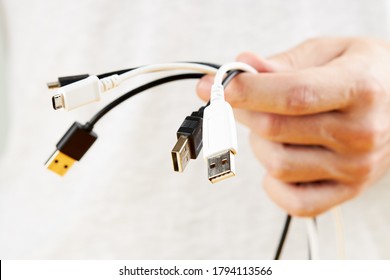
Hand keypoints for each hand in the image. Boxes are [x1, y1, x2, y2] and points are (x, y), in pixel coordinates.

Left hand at [197, 37, 389, 215]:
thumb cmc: (363, 73)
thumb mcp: (328, 51)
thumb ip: (283, 62)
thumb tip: (243, 66)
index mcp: (359, 88)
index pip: (292, 95)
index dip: (244, 91)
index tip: (212, 86)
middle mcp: (361, 132)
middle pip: (275, 130)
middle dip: (243, 111)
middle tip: (239, 98)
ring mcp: (355, 168)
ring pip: (276, 164)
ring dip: (260, 143)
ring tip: (276, 126)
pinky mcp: (346, 190)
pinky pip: (294, 202)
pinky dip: (274, 183)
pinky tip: (282, 159)